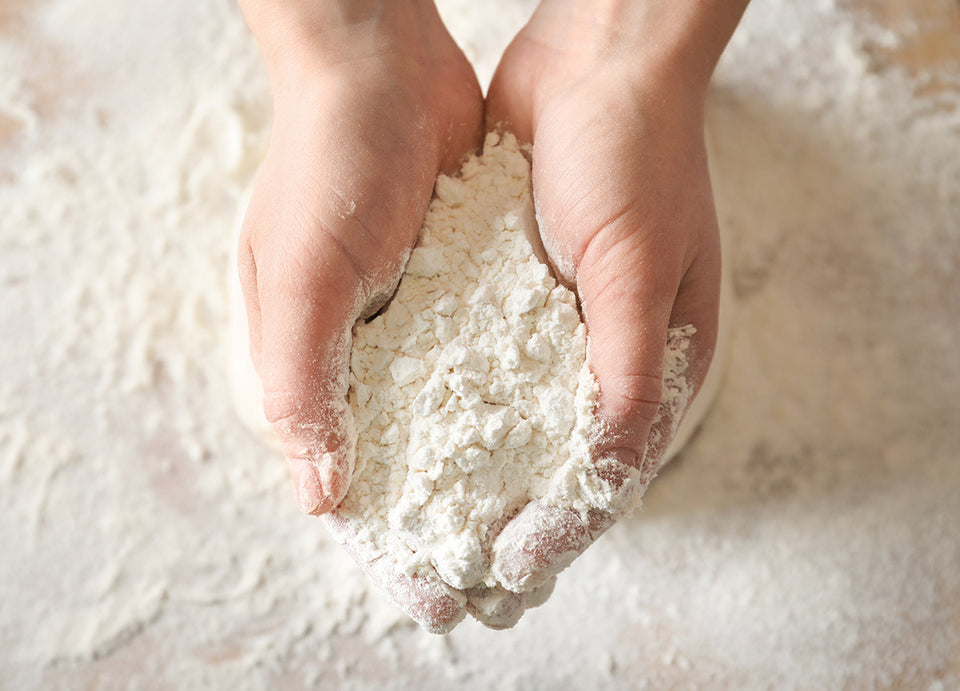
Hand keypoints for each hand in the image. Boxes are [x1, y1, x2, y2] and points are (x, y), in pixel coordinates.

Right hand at [235, 0, 482, 630]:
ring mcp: (408, 326)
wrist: (382, 73)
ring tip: (532, 525)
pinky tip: (548, 437)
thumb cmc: (326, 166)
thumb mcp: (299, 276)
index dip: (387, 540)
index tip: (435, 598)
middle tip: (498, 581)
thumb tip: (319, 498)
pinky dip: (509, 403)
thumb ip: (302, 384)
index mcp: (302, 364)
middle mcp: (354, 356)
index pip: (342, 476)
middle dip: (446, 520)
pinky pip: (483, 362)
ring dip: (486, 470)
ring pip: (449, 419)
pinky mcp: (455, 291)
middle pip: (401, 460)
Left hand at [485, 0, 745, 591]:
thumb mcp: (638, 266)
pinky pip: (487, 367)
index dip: (564, 525)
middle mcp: (612, 356)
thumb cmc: (635, 156)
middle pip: (561, 461)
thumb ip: (628, 369)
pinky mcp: (519, 296)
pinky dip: (458, 406)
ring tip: (429, 523)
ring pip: (519, 423)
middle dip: (514, 516)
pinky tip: (417, 436)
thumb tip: (609, 470)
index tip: (508, 569)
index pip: (613, 469)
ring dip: (480, 471)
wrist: (595, 66)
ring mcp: (564, 329)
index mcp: (662, 360)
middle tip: (460, 574)